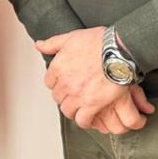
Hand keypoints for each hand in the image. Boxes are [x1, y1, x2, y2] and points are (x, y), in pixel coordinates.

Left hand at [35, 27, 153, 133]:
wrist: (119, 51)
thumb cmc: (99, 42)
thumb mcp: (71, 37)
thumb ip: (52, 43)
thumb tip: (39, 46)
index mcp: (58, 67)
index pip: (49, 82)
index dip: (58, 82)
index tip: (65, 82)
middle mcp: (65, 83)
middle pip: (58, 96)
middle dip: (65, 96)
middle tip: (74, 94)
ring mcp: (78, 95)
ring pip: (67, 110)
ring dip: (73, 109)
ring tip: (80, 107)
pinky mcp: (93, 104)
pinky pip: (82, 119)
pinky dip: (84, 121)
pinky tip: (88, 118)